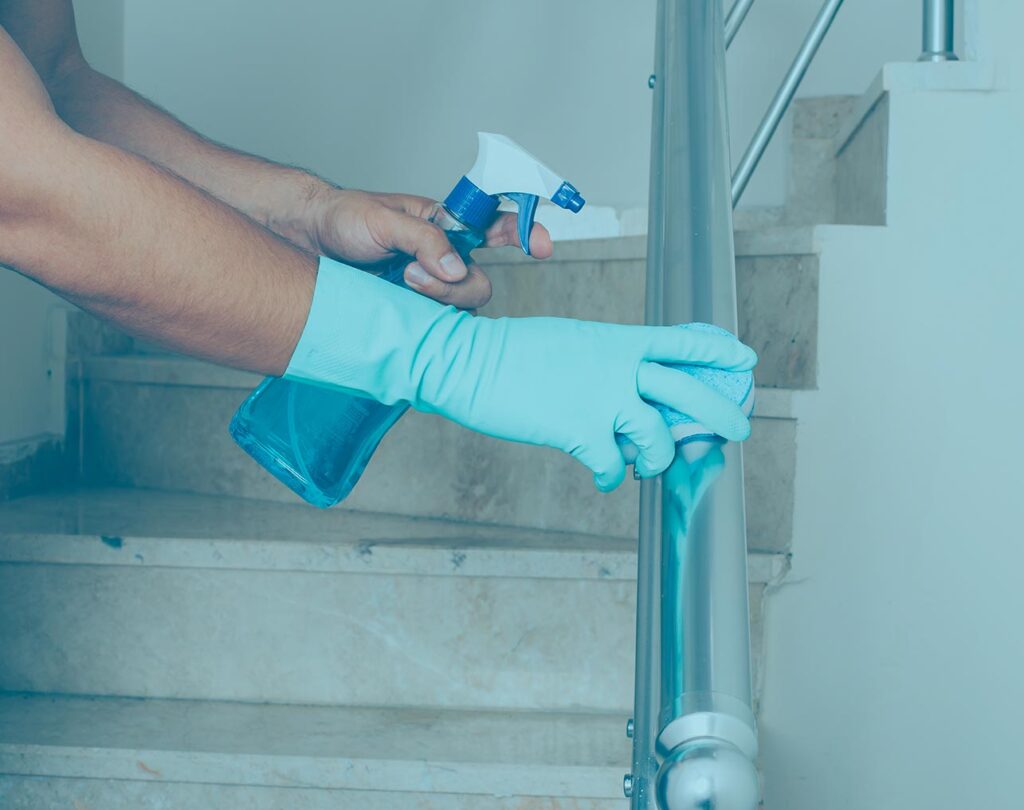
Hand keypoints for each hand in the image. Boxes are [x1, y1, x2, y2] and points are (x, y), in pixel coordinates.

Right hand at [288, 259, 757, 492]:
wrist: (468, 363)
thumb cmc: (510, 354)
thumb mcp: (568, 342)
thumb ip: (605, 362)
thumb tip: (626, 389)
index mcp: (616, 340)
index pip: (679, 342)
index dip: (716, 350)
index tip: (744, 358)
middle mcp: (618, 367)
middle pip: (687, 390)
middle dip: (719, 413)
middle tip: (737, 430)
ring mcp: (601, 399)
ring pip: (657, 438)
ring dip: (659, 458)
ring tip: (648, 466)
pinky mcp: (580, 431)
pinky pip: (614, 465)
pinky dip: (613, 475)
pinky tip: (605, 476)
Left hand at [302, 187, 552, 308]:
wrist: (305, 241)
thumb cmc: (343, 219)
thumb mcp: (382, 220)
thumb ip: (424, 240)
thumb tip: (456, 268)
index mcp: (444, 224)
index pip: (495, 225)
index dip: (524, 233)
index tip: (540, 246)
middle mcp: (443, 256)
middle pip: (478, 282)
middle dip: (454, 286)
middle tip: (413, 275)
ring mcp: (428, 285)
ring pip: (459, 307)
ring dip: (434, 301)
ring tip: (399, 283)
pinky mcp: (412, 310)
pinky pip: (436, 325)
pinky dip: (424, 322)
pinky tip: (402, 310)